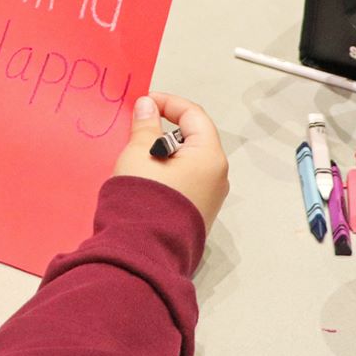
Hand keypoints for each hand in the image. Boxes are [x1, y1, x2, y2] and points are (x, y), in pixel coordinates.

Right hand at [113, 93, 228, 230]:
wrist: (143, 251)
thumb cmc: (143, 198)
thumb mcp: (138, 153)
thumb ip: (145, 125)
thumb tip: (148, 106)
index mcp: (209, 156)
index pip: (193, 115)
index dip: (167, 103)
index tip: (144, 104)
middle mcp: (217, 176)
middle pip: (193, 138)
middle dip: (165, 130)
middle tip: (137, 130)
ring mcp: (210, 198)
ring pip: (189, 161)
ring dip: (165, 153)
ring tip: (138, 156)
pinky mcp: (199, 214)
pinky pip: (186, 181)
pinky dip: (168, 172)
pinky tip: (147, 178)